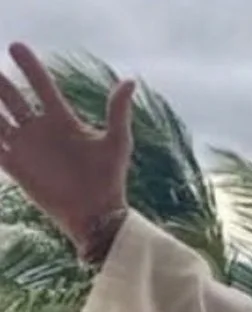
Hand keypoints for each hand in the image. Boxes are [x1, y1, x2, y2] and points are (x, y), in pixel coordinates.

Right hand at [0, 42, 134, 251]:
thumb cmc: (109, 179)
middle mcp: (40, 130)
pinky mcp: (17, 168)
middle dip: (1, 83)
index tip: (15, 46)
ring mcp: (26, 148)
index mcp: (62, 120)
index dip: (30, 67)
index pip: (42, 86)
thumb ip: (118, 112)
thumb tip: (130, 81)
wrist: (98, 215)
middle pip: (13, 97)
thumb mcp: (116, 143)